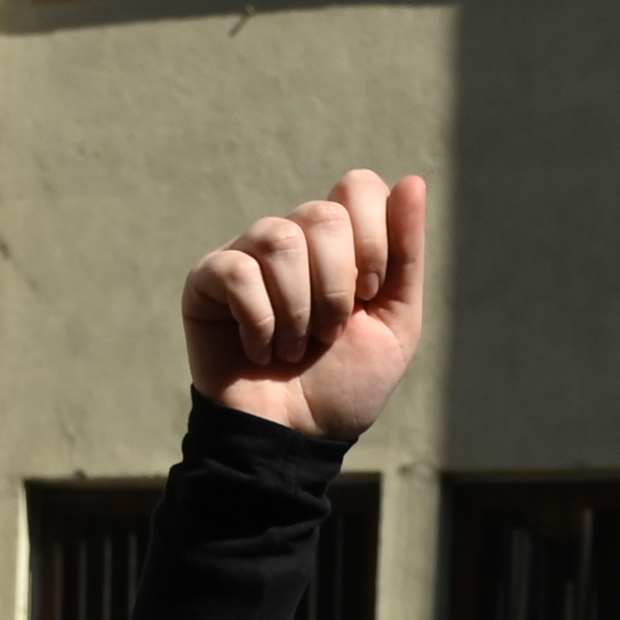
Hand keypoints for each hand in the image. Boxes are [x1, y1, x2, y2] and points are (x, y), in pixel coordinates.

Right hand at [183, 168, 427, 440]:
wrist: (295, 439)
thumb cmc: (343, 386)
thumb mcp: (395, 324)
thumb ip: (405, 255)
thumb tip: (413, 180)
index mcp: (339, 242)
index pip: (359, 186)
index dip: (373, 239)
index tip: (369, 294)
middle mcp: (293, 238)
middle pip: (323, 214)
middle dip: (337, 286)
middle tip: (330, 332)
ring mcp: (247, 255)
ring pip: (280, 239)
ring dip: (298, 309)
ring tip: (295, 348)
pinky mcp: (206, 281)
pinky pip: (237, 271)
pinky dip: (259, 321)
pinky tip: (259, 350)